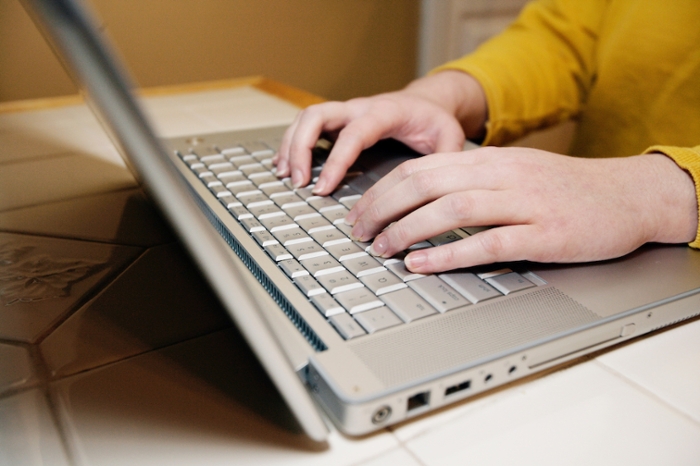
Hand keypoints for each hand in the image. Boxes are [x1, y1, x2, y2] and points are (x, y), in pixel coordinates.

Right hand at [274, 71, 486, 194]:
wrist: (425, 102)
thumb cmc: (433, 120)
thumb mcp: (448, 135)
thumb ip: (446, 157)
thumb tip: (436, 185)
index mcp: (384, 112)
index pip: (352, 134)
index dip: (335, 160)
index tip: (323, 187)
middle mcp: (358, 108)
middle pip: (316, 116)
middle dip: (300, 148)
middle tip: (298, 181)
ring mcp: (344, 112)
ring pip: (305, 118)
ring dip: (290, 146)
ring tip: (285, 176)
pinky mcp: (336, 121)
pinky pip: (305, 126)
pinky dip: (291, 145)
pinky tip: (284, 167)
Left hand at [345, 147, 697, 272]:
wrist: (626, 196)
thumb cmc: (565, 190)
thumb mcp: (514, 173)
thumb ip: (471, 182)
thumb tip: (420, 201)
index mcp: (490, 160)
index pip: (421, 167)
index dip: (383, 190)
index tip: (361, 211)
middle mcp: (502, 176)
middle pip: (426, 184)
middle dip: (383, 208)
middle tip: (360, 232)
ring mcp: (524, 204)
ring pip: (451, 209)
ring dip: (408, 230)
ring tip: (382, 248)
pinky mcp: (543, 234)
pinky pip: (487, 243)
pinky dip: (449, 254)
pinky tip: (422, 264)